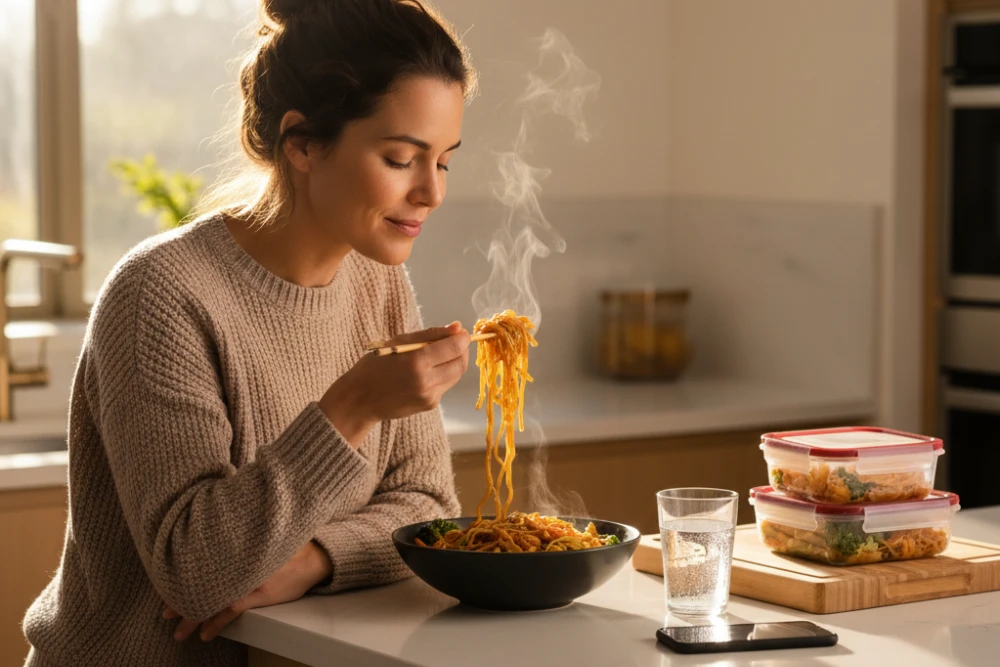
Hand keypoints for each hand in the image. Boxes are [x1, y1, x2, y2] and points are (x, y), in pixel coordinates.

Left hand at [163, 541, 331, 641]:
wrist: (312, 557)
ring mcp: (247, 577)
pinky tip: (205, 633)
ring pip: (211, 599)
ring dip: (192, 615)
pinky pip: (229, 610)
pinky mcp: (258, 593)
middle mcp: (237, 561)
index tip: (165, 583)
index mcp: (234, 547)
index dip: (180, 575)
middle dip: (180, 598)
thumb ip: (235, 543)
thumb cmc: (285, 547)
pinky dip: (215, 623)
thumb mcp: (257, 539)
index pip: (200, 563)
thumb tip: (213, 548)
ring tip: (178, 629)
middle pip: (201, 582)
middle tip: (164, 610)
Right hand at [319, 321, 469, 445]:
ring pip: (456, 375)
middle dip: (462, 350)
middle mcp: (426, 381)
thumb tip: (457, 327)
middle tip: (453, 342)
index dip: (462, 338)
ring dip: (454, 362)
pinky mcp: (430, 405)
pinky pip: (445, 385)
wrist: (360, 400)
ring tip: (439, 355)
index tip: (460, 332)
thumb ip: (430, 334)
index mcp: (417, 362)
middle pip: (460, 363)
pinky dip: (443, 375)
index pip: (454, 348)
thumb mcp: (398, 343)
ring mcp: (429, 396)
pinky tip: (428, 371)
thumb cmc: (376, 366)